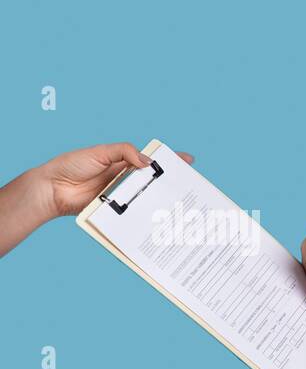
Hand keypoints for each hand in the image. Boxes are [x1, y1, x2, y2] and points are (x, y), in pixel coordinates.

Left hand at [37, 143, 193, 218]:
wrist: (53, 189)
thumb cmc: (72, 166)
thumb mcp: (100, 153)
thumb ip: (124, 152)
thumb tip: (147, 162)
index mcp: (124, 162)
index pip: (151, 159)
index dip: (169, 160)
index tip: (188, 161)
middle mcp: (126, 179)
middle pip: (153, 180)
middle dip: (171, 182)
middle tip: (189, 185)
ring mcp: (122, 195)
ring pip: (146, 198)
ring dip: (161, 200)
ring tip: (178, 202)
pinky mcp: (116, 210)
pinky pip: (134, 213)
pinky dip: (145, 215)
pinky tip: (158, 216)